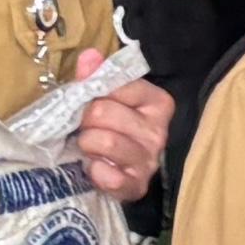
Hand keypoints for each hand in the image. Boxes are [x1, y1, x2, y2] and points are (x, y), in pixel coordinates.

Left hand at [72, 49, 171, 199]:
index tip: (94, 100)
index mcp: (157, 103)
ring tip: (87, 146)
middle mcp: (159, 132)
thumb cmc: (111, 127)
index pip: (119, 85)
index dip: (95, 92)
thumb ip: (96, 75)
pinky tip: (95, 168)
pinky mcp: (137, 187)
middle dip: (86, 119)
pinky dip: (95, 172)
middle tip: (85, 126)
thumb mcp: (105, 97)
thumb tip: (89, 57)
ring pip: (106, 142)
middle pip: (104, 112)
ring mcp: (149, 161)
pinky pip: (109, 177)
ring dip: (87, 143)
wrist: (119, 171)